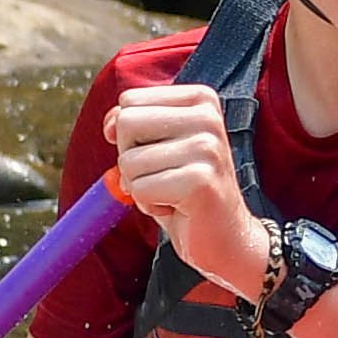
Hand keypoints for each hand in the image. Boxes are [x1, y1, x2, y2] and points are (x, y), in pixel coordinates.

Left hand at [107, 79, 264, 294]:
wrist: (226, 238)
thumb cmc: (185, 190)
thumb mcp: (156, 147)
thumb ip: (131, 124)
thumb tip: (110, 125)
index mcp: (201, 99)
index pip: (129, 101)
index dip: (130, 134)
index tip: (159, 154)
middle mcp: (208, 116)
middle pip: (126, 123)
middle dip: (131, 158)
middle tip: (164, 175)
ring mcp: (207, 147)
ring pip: (129, 161)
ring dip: (141, 186)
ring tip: (172, 194)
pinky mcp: (200, 180)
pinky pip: (140, 189)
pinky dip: (149, 206)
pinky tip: (178, 208)